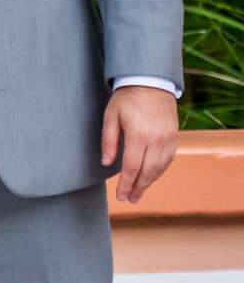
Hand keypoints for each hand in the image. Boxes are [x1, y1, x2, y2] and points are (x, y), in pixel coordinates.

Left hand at [100, 85, 179, 204]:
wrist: (150, 82)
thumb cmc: (125, 99)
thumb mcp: (110, 117)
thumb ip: (108, 141)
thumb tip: (106, 163)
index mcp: (139, 135)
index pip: (132, 167)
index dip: (126, 184)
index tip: (121, 196)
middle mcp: (157, 139)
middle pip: (148, 171)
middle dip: (138, 188)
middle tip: (130, 200)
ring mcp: (168, 138)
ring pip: (160, 167)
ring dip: (150, 182)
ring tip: (139, 192)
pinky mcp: (174, 135)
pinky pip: (169, 158)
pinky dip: (160, 170)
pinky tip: (151, 176)